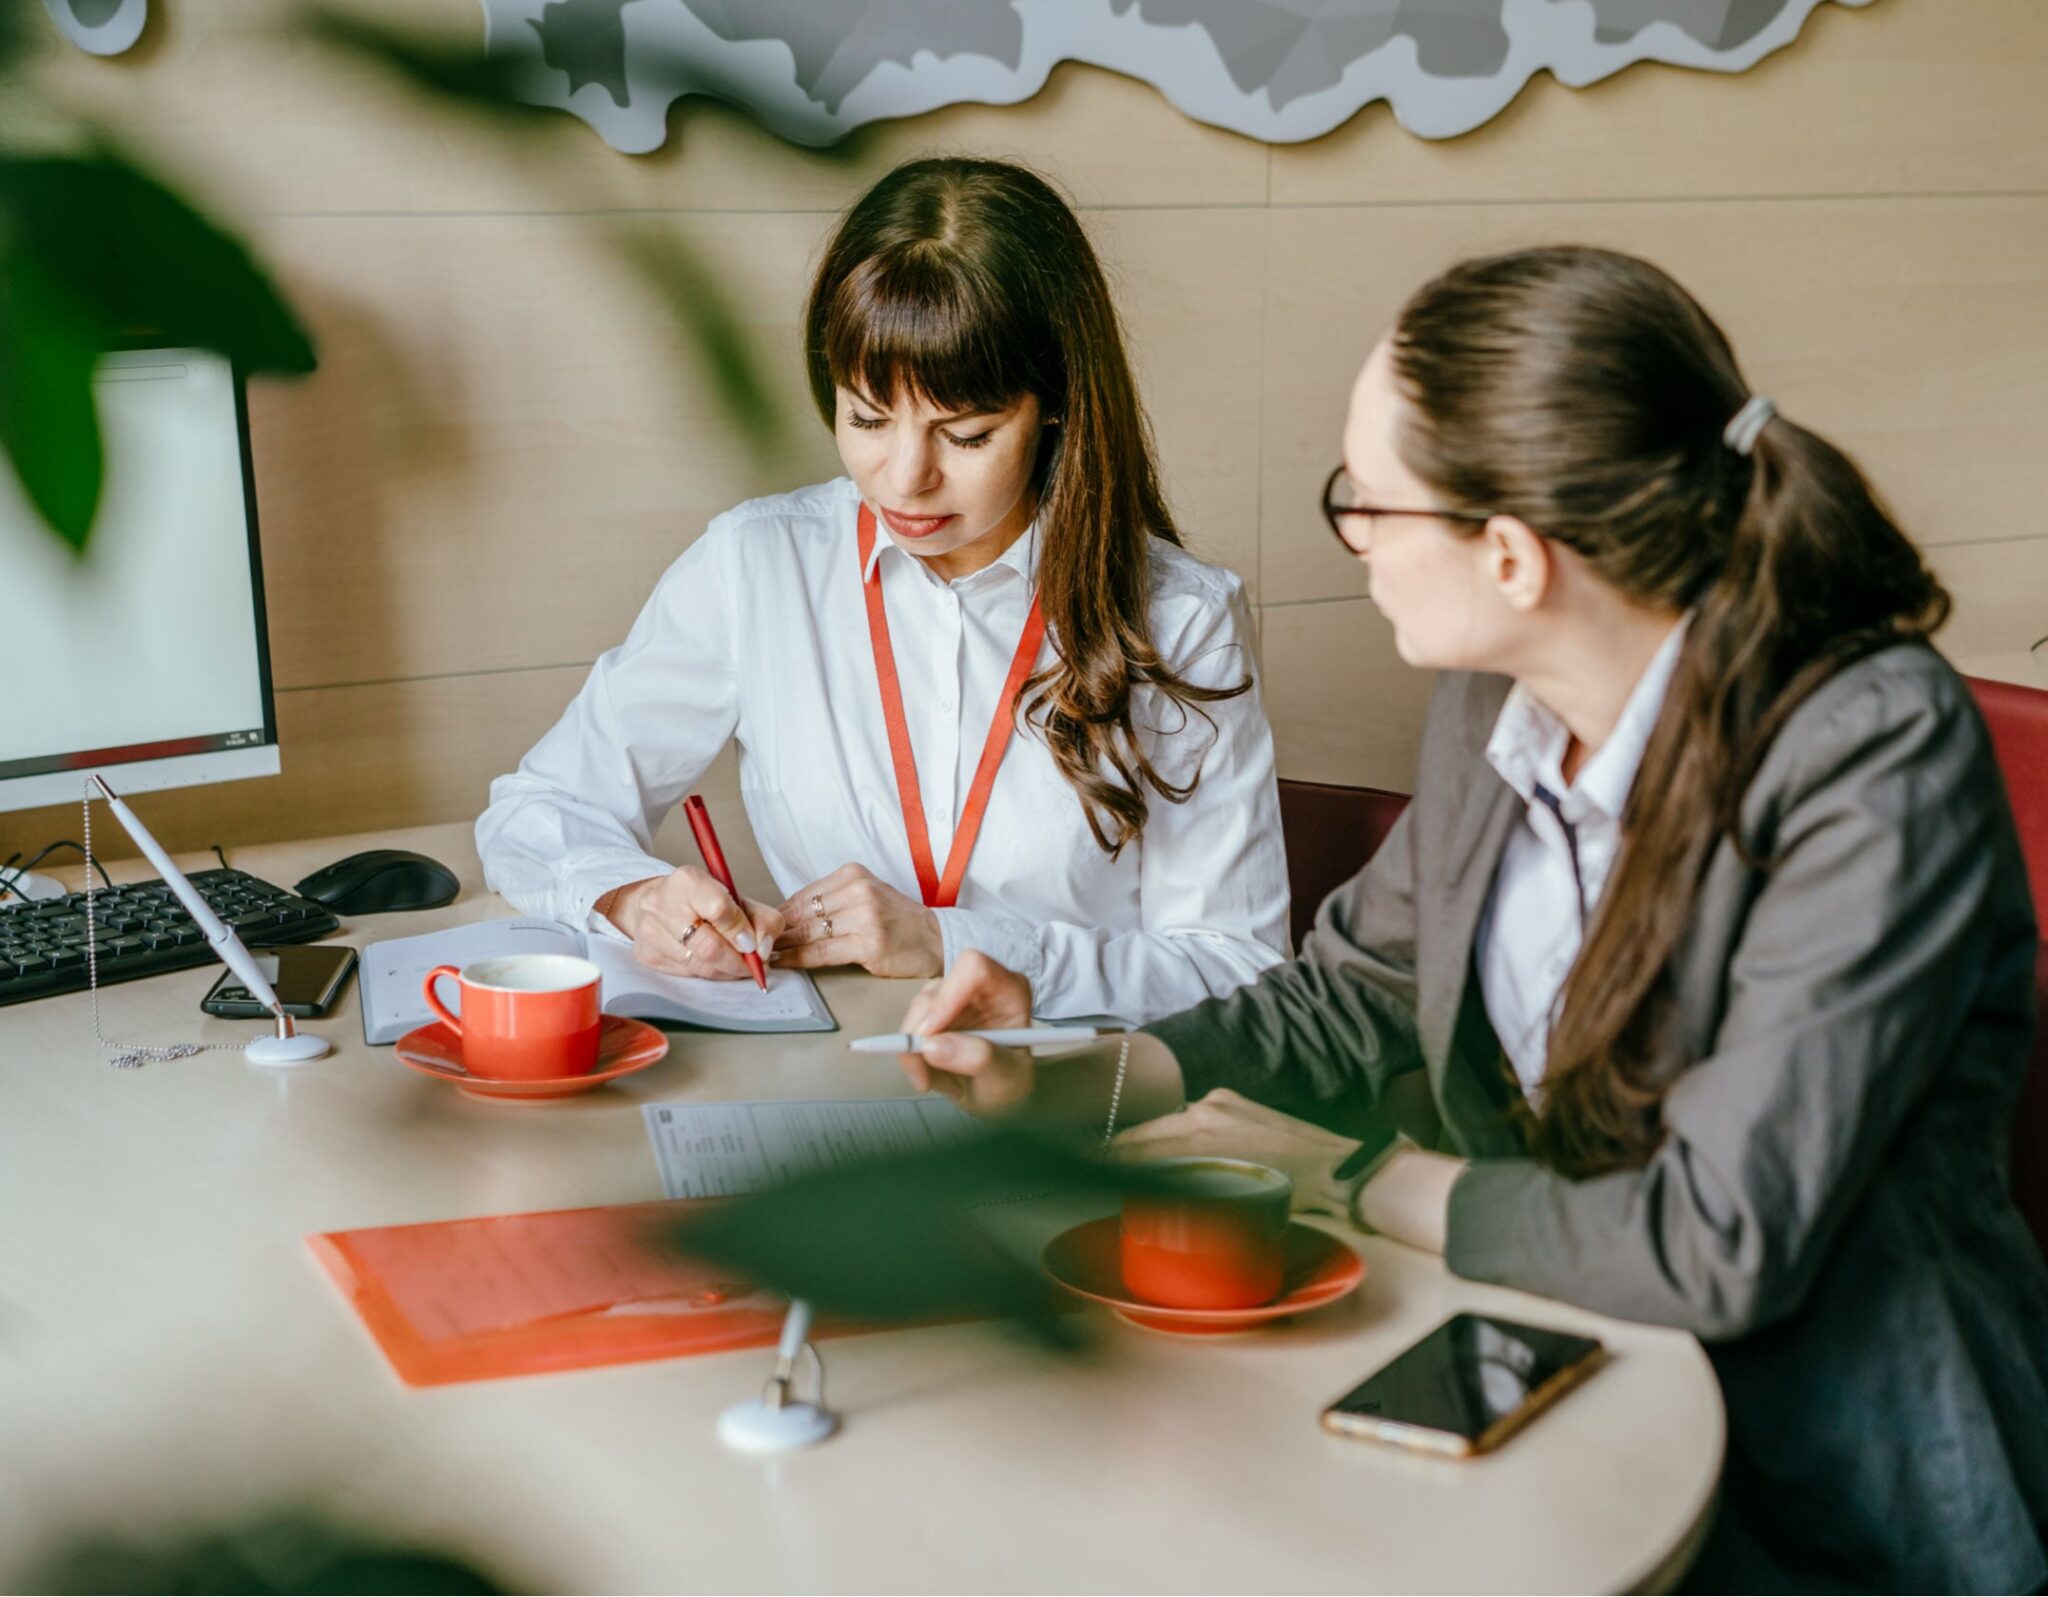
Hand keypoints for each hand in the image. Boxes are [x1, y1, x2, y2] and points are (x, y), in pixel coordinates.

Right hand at [597, 867, 784, 980]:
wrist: (659, 903)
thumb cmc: (703, 900)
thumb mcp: (738, 899)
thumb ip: (762, 919)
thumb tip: (764, 950)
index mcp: (687, 880)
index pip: (719, 909)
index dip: (742, 931)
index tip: (753, 944)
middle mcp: (662, 903)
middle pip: (709, 946)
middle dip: (738, 962)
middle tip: (753, 965)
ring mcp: (650, 931)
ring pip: (699, 966)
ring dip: (726, 971)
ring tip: (737, 964)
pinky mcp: (646, 954)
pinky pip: (687, 975)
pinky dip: (708, 973)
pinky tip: (714, 964)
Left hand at [772, 863, 942, 978]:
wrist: (935, 939)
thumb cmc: (897, 921)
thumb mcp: (866, 895)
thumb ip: (831, 901)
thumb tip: (786, 916)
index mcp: (854, 874)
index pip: (803, 895)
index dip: (777, 914)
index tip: (761, 928)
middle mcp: (859, 891)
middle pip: (802, 913)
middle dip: (775, 931)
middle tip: (755, 945)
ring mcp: (866, 916)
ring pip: (808, 932)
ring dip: (782, 946)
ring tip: (764, 955)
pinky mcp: (869, 943)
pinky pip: (822, 952)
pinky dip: (798, 959)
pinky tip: (784, 963)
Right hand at [891, 949, 1036, 1113]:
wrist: (997, 1097)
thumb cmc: (1011, 1082)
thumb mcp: (1006, 1077)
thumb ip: (978, 1058)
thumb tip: (933, 1046)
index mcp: (1009, 990)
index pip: (975, 969)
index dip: (948, 996)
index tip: (930, 1034)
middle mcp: (978, 986)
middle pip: (937, 991)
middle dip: (922, 1032)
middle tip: (924, 1074)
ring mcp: (952, 997)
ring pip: (918, 1008)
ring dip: (915, 1050)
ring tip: (933, 1080)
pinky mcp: (932, 1013)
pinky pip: (908, 1027)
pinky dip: (910, 1056)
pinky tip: (928, 1076)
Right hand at [1109, 1089, 1359, 1212]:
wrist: (1338, 1169)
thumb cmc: (1292, 1194)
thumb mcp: (1232, 1201)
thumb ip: (1187, 1193)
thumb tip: (1151, 1200)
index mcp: (1200, 1136)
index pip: (1139, 1151)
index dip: (1111, 1163)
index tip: (1091, 1171)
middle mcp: (1206, 1111)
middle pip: (1145, 1132)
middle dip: (1118, 1151)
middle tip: (1095, 1167)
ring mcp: (1220, 1102)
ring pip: (1165, 1122)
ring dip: (1143, 1141)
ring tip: (1121, 1159)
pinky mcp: (1233, 1101)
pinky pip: (1189, 1115)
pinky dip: (1170, 1132)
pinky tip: (1164, 1148)